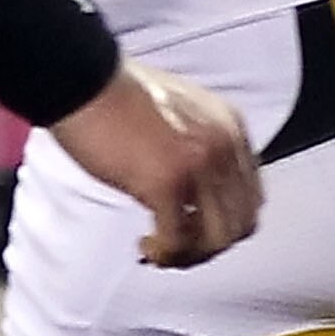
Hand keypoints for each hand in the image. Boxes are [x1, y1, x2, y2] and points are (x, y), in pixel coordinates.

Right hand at [46, 62, 260, 267]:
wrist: (84, 80)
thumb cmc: (116, 96)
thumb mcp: (179, 114)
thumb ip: (196, 147)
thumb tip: (193, 193)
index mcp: (231, 127)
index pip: (250, 197)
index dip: (223, 223)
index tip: (194, 228)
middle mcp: (225, 147)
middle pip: (241, 224)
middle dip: (208, 245)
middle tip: (176, 246)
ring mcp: (199, 165)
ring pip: (217, 240)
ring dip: (189, 255)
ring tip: (159, 247)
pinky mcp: (166, 182)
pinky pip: (178, 240)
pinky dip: (164, 253)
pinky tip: (145, 244)